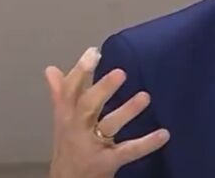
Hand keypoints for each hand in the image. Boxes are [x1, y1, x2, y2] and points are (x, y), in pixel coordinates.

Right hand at [45, 47, 169, 177]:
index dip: (80, 71)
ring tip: (145, 96)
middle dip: (101, 89)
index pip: (70, 91)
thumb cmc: (69, 146)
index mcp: (66, 117)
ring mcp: (91, 146)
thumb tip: (50, 69)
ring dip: (127, 111)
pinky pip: (128, 151)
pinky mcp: (106, 162)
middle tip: (121, 72)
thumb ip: (61, 94)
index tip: (93, 52)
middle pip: (86, 106)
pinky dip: (146, 143)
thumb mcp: (63, 121)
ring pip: (108, 126)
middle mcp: (76, 129)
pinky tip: (164, 134)